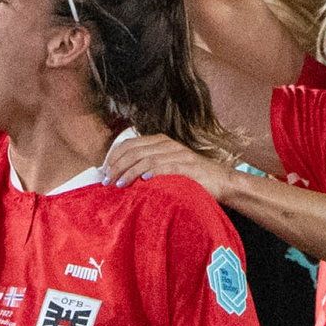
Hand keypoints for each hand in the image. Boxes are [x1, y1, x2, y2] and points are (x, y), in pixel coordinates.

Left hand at [103, 130, 218, 187]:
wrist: (221, 181)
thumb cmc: (191, 177)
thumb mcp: (167, 166)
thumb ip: (148, 166)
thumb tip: (122, 176)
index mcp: (160, 141)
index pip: (129, 144)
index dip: (113, 157)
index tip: (104, 172)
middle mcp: (167, 144)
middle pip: (134, 151)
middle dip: (117, 166)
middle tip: (107, 181)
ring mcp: (178, 154)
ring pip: (146, 158)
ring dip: (129, 172)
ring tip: (118, 184)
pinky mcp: (188, 166)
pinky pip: (166, 166)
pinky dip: (152, 172)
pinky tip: (142, 181)